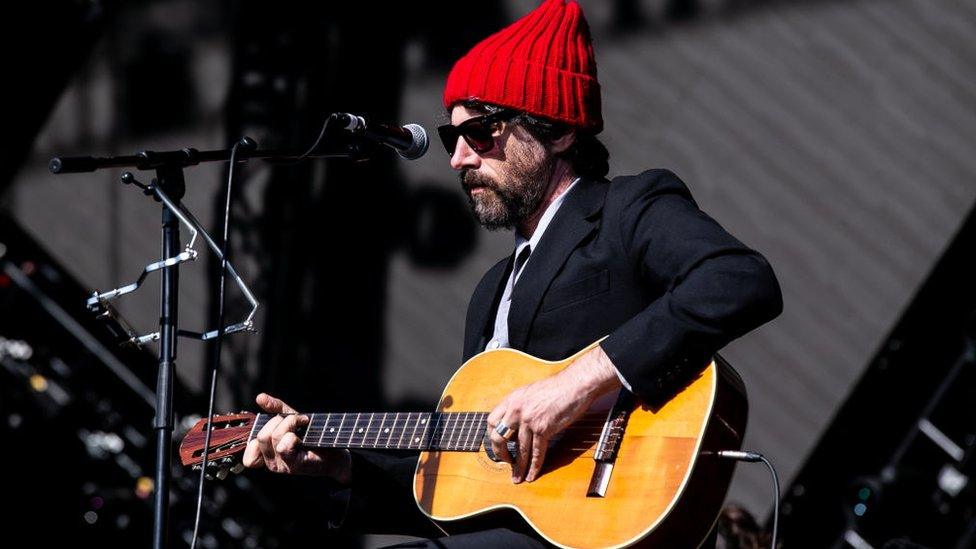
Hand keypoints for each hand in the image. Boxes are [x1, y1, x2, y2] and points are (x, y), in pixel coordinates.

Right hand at [242, 393, 351, 483]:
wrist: (336, 449)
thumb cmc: (314, 435)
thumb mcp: (291, 418)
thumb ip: (275, 408)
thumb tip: (260, 397)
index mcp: (267, 454)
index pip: (248, 455)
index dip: (254, 438)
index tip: (274, 425)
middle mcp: (271, 462)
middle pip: (261, 436)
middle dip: (279, 420)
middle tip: (295, 420)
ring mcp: (282, 465)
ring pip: (271, 438)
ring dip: (289, 423)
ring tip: (303, 423)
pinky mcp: (294, 465)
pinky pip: (284, 445)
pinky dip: (294, 434)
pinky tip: (304, 434)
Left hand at [486, 345, 621, 482]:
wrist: (575, 384)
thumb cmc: (558, 387)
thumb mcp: (531, 393)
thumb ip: (521, 407)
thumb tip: (516, 426)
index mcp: (512, 399)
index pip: (492, 421)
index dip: (492, 436)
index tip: (497, 446)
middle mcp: (516, 409)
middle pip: (498, 437)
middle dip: (500, 454)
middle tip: (505, 463)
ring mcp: (529, 420)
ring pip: (519, 449)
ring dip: (518, 466)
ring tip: (517, 477)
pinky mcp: (543, 428)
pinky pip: (536, 452)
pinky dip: (534, 466)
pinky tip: (532, 474)